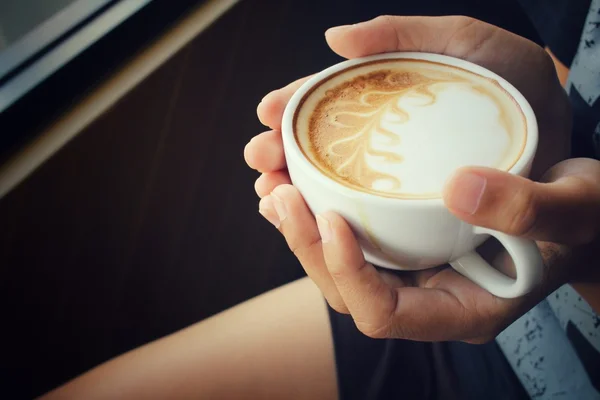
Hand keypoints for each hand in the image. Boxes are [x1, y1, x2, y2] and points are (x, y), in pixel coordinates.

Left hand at [245, 16, 595, 341]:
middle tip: (280, 191)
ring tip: (273, 182)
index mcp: (462, 310)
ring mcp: (411, 273)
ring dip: (299, 226)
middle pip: (345, 290)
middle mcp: (426, 298)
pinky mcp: (403, 244)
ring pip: (338, 265)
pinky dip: (317, 210)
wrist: (574, 207)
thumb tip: (459, 188)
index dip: (349, 272)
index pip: (383, 314)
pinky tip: (295, 181)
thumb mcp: (574, 209)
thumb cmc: (581, 218)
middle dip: (306, 246)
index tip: (333, 216)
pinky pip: (348, 238)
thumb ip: (527, 209)